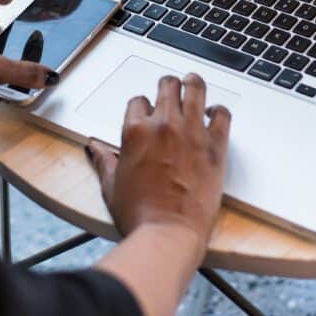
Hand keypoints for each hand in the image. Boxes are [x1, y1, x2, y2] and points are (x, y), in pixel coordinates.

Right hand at [86, 74, 230, 253]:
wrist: (168, 233)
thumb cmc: (139, 214)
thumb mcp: (111, 185)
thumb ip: (103, 160)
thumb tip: (93, 148)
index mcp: (135, 130)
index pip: (139, 101)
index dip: (143, 107)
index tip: (147, 115)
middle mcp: (163, 124)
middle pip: (167, 86)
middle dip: (168, 86)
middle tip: (171, 89)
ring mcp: (191, 132)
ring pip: (195, 89)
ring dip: (193, 84)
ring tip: (193, 82)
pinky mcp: (215, 145)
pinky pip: (222, 114)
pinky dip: (219, 110)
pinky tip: (215, 113)